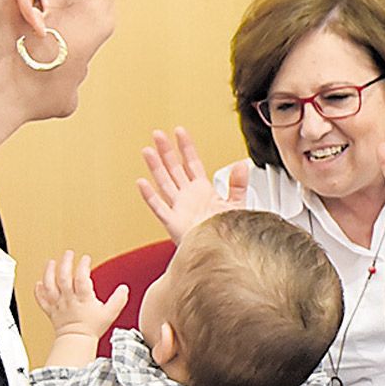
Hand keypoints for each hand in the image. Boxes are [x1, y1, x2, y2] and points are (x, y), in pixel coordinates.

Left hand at [34, 251, 128, 340]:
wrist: (77, 342)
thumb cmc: (92, 328)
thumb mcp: (110, 314)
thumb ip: (118, 300)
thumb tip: (124, 288)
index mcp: (83, 299)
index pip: (81, 278)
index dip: (83, 266)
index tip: (86, 258)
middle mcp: (69, 300)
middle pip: (64, 278)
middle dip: (65, 263)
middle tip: (69, 253)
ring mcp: (58, 305)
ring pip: (50, 286)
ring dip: (49, 273)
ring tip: (51, 262)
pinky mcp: (51, 310)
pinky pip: (42, 300)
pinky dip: (38, 291)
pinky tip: (39, 283)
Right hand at [137, 127, 248, 242]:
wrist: (223, 253)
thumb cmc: (226, 232)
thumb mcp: (236, 205)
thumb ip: (238, 184)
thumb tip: (242, 165)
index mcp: (202, 191)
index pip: (192, 163)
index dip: (186, 147)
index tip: (179, 132)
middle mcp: (188, 197)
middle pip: (174, 169)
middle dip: (166, 151)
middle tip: (157, 134)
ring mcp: (178, 208)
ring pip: (164, 183)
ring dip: (155, 167)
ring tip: (147, 151)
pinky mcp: (173, 222)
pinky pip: (159, 207)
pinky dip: (150, 196)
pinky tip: (142, 183)